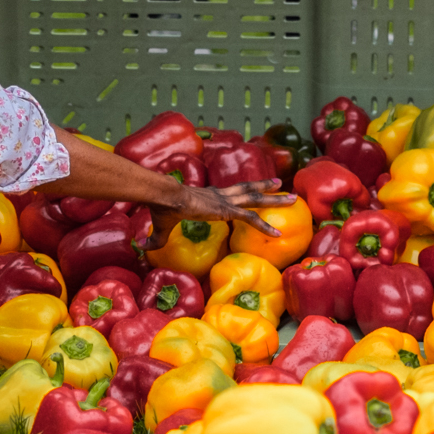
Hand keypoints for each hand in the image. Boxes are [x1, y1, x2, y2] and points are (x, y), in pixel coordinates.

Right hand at [146, 179, 297, 245]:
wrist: (165, 197)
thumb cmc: (161, 209)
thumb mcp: (161, 227)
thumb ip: (156, 239)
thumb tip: (141, 247)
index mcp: (209, 196)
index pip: (230, 193)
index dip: (242, 192)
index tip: (253, 190)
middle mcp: (221, 195)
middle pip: (249, 190)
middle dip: (267, 188)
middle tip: (282, 187)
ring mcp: (226, 201)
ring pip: (256, 199)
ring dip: (275, 199)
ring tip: (292, 198)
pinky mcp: (226, 210)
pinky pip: (250, 219)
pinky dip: (265, 226)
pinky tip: (277, 233)